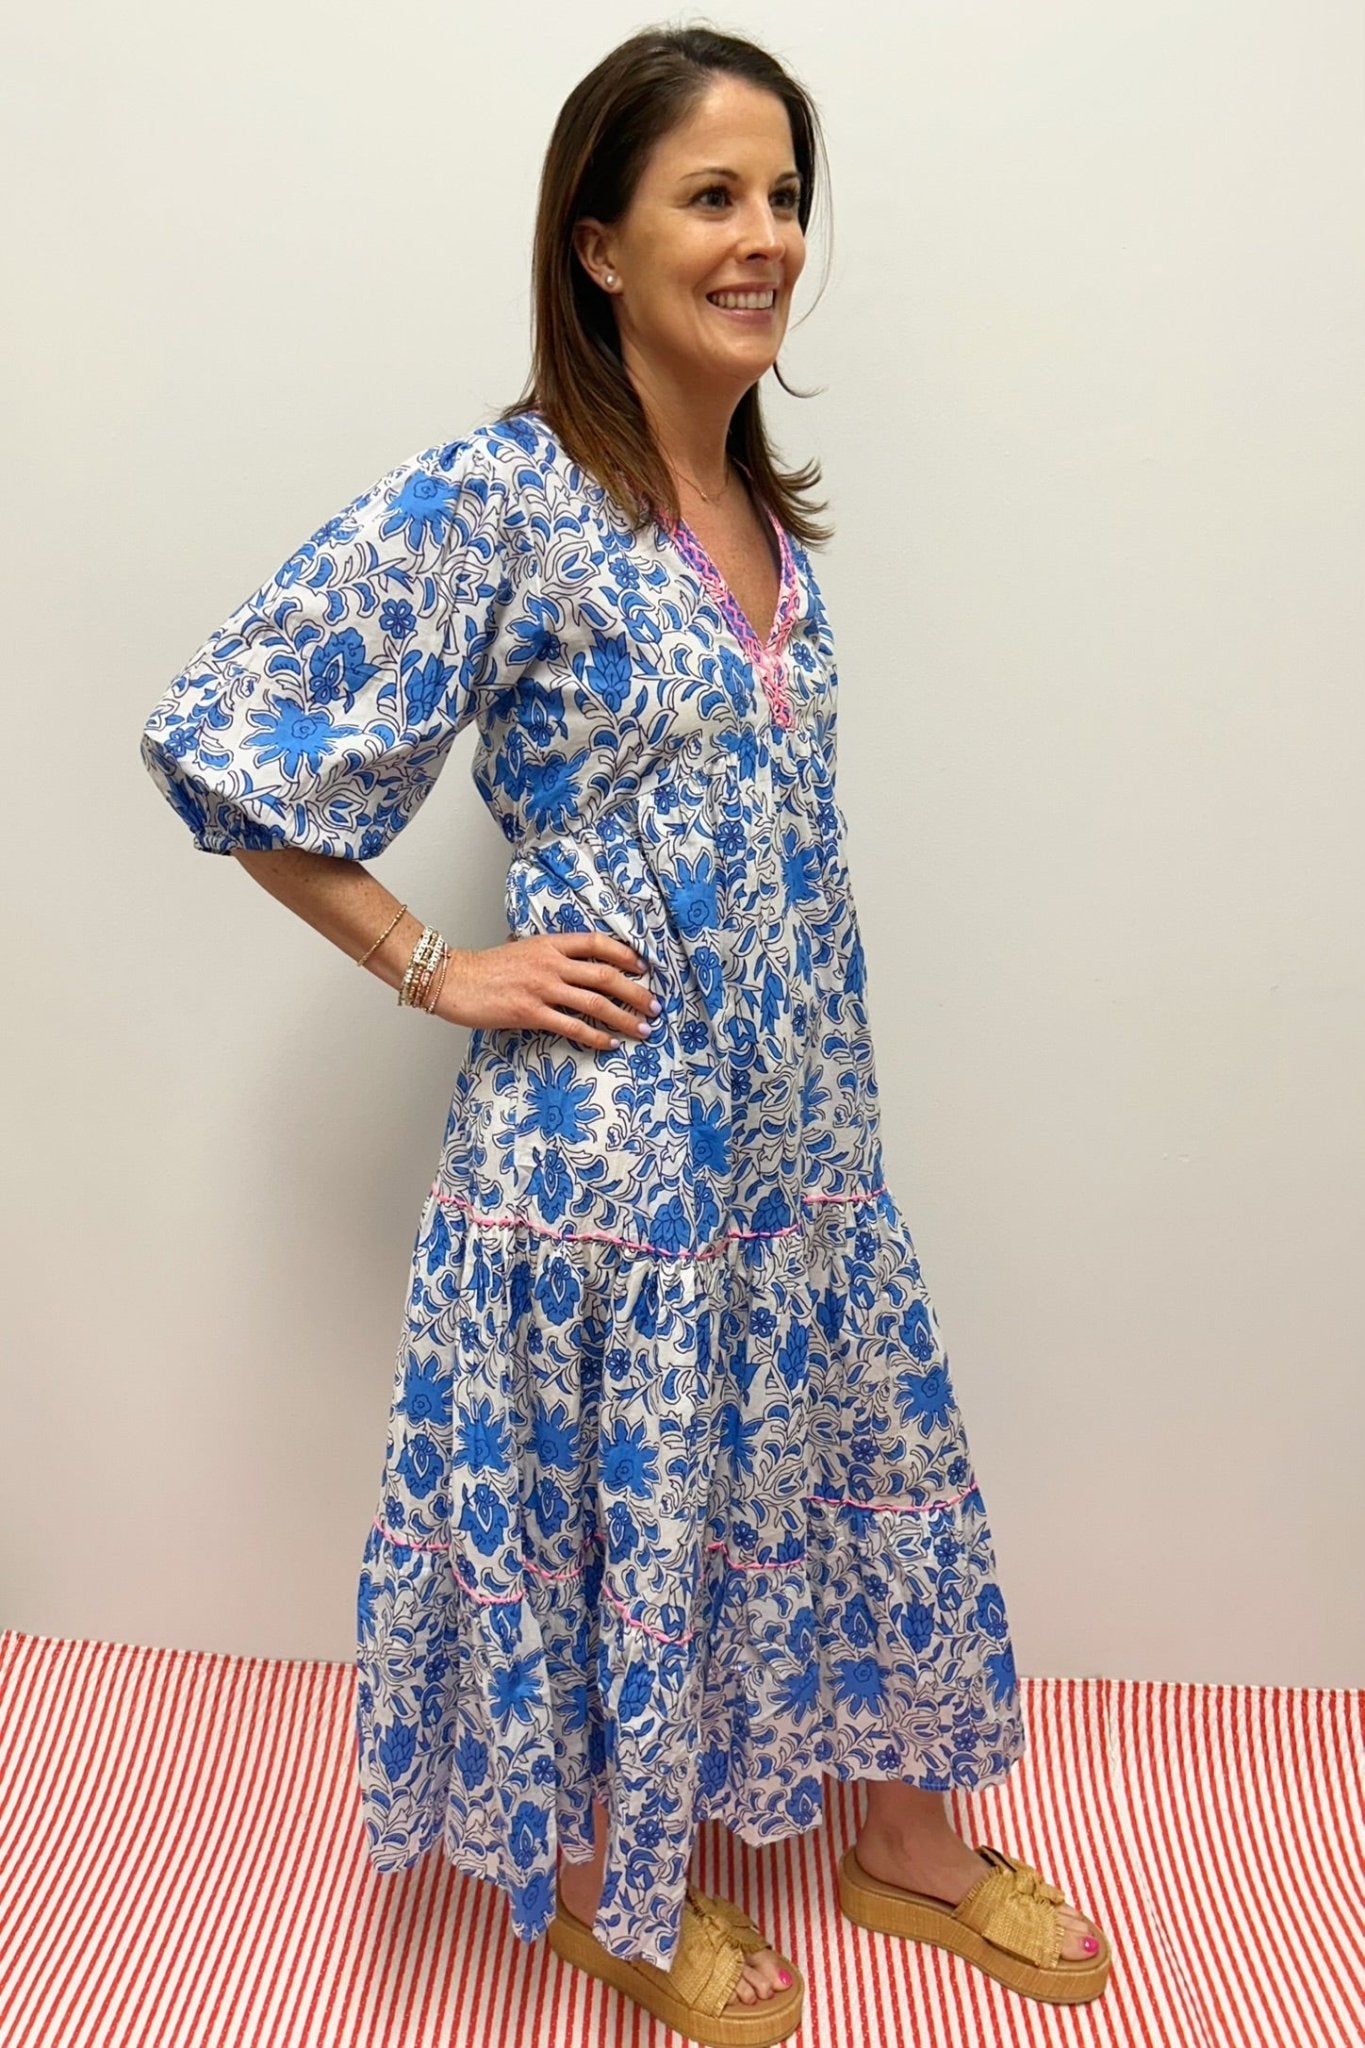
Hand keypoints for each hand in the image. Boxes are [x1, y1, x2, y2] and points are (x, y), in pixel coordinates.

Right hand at [437, 932, 659, 1049]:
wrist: (454, 980)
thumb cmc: (486, 968)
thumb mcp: (523, 949)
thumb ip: (550, 954)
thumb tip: (574, 961)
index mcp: (550, 944)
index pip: (597, 943)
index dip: (625, 954)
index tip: (644, 967)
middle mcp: (550, 963)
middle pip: (605, 975)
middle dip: (636, 992)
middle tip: (656, 1006)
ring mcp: (542, 988)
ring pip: (595, 1003)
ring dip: (624, 1018)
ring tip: (643, 1029)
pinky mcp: (531, 1013)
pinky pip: (572, 1026)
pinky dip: (596, 1037)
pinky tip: (611, 1044)